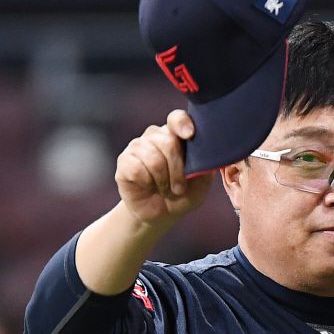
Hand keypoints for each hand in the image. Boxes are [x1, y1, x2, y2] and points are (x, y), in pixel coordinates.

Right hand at [115, 109, 213, 227]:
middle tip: (179, 188)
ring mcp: (138, 147)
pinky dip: (146, 182)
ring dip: (163, 180)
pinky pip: (136, 168)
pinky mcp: (124, 161)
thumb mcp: (202, 181)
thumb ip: (206, 164)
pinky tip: (147, 186)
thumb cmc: (184, 194)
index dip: (182, 123)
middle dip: (177, 170)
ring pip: (152, 157)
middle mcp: (156, 136)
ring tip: (165, 189)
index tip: (189, 135)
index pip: (176, 118)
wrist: (162, 214)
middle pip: (168, 142)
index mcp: (176, 135)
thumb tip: (209, 151)